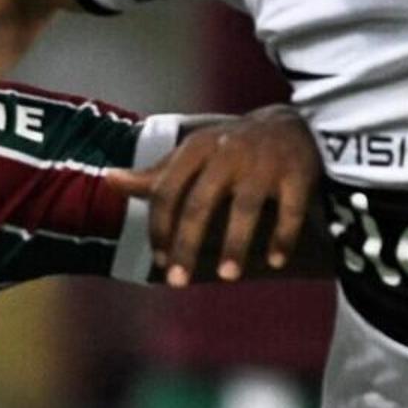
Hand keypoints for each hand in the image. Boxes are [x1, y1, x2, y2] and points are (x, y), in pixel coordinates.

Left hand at [116, 105, 320, 284]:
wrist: (289, 125)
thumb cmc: (229, 150)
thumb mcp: (192, 156)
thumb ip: (155, 175)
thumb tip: (109, 179)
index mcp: (196, 149)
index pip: (168, 192)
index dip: (160, 229)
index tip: (159, 261)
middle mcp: (227, 153)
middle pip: (200, 204)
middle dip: (187, 245)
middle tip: (178, 282)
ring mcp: (263, 163)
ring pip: (245, 207)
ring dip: (236, 244)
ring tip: (228, 277)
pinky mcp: (297, 172)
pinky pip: (289, 208)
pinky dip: (283, 236)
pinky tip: (275, 261)